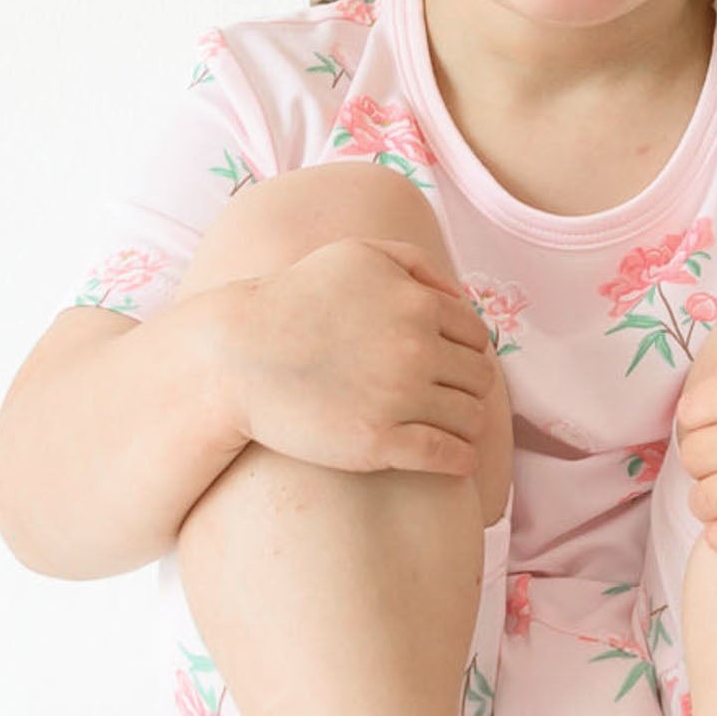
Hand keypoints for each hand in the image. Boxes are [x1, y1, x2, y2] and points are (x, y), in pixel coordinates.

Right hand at [227, 238, 498, 482]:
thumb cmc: (295, 300)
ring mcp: (399, 397)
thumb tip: (460, 294)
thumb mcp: (356, 255)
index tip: (447, 367)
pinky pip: (449, 457)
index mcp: (417, 304)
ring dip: (467, 426)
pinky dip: (460, 460)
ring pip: (471, 419)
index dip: (465, 354)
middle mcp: (416, 348)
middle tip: (446, 400)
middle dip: (467, 389)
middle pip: (479, 379)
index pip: (476, 338)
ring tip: (448, 430)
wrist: (237, 355)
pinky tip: (451, 460)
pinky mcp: (379, 443)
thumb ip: (415, 263)